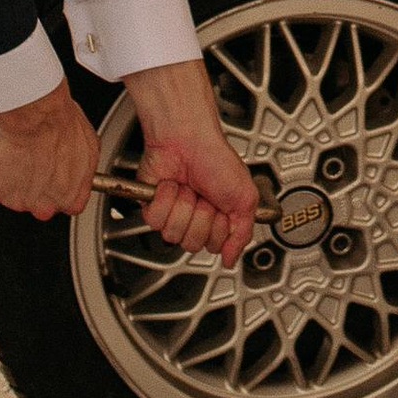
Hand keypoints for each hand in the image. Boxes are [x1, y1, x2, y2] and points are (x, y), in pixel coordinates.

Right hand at [0, 80, 99, 217]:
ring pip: (13, 193)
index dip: (58, 187)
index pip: (66, 204)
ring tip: (19, 151)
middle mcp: (44, 206)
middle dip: (35, 185)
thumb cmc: (62, 124)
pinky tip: (3, 151)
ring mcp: (17, 200)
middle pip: (38, 204)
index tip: (53, 173)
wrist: (35, 115)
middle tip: (34, 158)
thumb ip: (80, 170)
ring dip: (13, 176)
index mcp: (70, 197)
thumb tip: (76, 167)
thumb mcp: (88, 146)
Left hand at [123, 59, 260, 263]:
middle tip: (205, 196)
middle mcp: (195, 218)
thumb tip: (232, 260)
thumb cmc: (215, 158)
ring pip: (173, 234)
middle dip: (201, 217)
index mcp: (218, 218)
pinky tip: (173, 186)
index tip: (222, 209)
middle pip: (192, 244)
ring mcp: (173, 213)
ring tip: (189, 188)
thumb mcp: (246, 198)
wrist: (188, 138)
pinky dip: (165, 200)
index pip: (214, 246)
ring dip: (183, 206)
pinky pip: (155, 221)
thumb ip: (243, 234)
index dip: (218, 230)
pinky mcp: (152, 206)